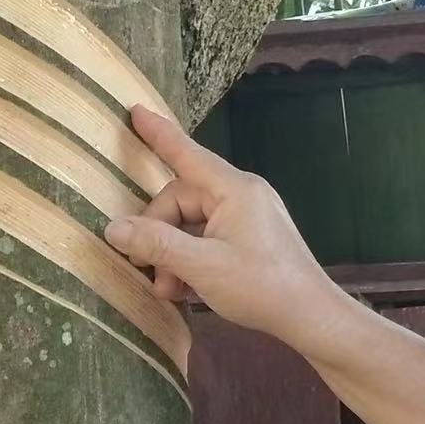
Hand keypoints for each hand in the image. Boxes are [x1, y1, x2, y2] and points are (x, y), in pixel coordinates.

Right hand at [104, 106, 330, 348]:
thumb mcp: (201, 266)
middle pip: (181, 200)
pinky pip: (209, 236)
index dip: (159, 134)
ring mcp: (249, 214)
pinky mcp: (252, 235)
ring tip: (170, 290)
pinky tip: (186, 290)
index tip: (135, 109)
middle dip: (160, 237)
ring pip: (192, 223)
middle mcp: (243, 193)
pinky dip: (192, 259)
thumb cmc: (261, 285)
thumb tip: (114, 228)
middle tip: (153, 277)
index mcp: (235, 189)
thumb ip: (156, 245)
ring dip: (174, 254)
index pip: (187, 154)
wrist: (310, 314)